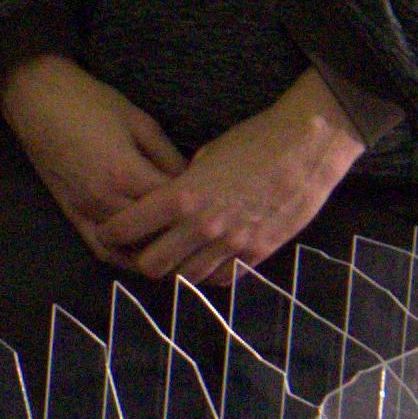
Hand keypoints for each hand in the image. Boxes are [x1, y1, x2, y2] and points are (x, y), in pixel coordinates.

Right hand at [0, 54, 190, 270]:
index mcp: (125, 173)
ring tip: (181, 250)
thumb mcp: (141, 122)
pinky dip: (124, 258)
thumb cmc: (92, 103)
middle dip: (181, 235)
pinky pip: (101, 248)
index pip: (173, 206)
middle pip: (153, 233)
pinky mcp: (71, 214)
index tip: (216, 206)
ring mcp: (84, 211)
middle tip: (205, 234)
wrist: (39, 101)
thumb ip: (167, 157)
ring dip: (154, 251)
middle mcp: (104, 199)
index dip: (198, 209)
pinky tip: (143, 256)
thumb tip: (192, 184)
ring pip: (128, 248)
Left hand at [127, 73, 371, 289]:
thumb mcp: (206, 156)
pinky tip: (209, 262)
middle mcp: (202, 226)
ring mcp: (231, 243)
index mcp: (181, 197)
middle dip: (143, 258)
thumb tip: (171, 198)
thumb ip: (184, 184)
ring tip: (178, 257)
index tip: (109, 231)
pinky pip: (223, 278)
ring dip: (178, 270)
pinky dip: (211, 274)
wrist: (308, 145)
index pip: (127, 228)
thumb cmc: (255, 140)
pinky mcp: (258, 253)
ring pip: (187, 278)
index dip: (112, 232)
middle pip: (152, 265)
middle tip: (145, 249)